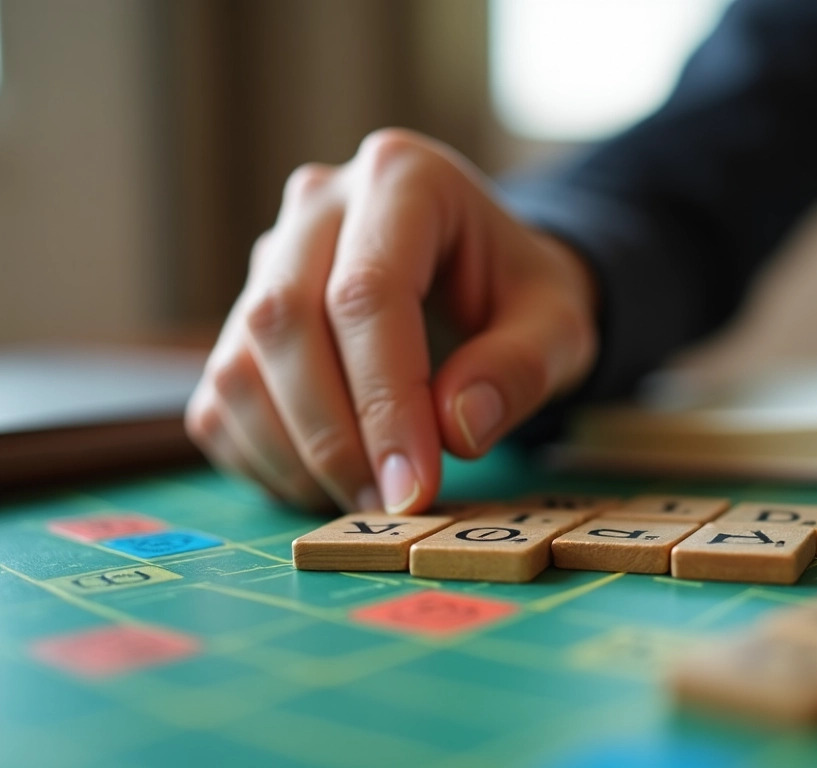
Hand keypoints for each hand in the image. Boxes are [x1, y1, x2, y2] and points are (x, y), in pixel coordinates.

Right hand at [186, 129, 598, 513]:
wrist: (486, 276)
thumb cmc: (523, 297)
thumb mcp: (560, 325)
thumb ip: (521, 368)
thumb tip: (455, 430)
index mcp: (403, 178)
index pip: (367, 293)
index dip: (385, 400)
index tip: (415, 486)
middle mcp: (319, 205)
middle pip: (285, 322)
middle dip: (334, 435)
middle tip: (390, 505)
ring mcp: (270, 259)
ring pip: (240, 364)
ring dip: (294, 455)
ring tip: (368, 500)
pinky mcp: (242, 317)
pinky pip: (221, 400)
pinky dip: (265, 459)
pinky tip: (329, 483)